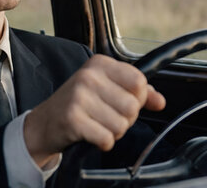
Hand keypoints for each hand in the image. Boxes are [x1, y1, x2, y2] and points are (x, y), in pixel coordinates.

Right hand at [23, 55, 165, 165]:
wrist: (45, 122)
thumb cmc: (79, 104)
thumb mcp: (106, 89)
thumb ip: (137, 92)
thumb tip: (160, 101)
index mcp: (99, 64)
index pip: (139, 81)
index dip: (137, 98)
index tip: (121, 101)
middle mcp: (88, 77)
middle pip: (132, 106)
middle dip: (125, 119)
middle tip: (106, 116)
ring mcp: (79, 97)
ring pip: (121, 125)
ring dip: (113, 132)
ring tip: (97, 124)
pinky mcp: (72, 119)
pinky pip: (107, 139)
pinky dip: (103, 142)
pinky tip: (91, 134)